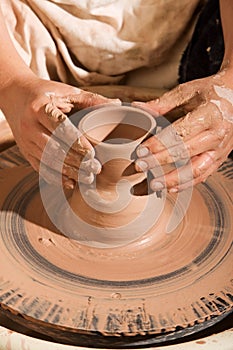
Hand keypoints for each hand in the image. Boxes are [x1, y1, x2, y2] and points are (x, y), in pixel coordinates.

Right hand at [2, 76, 119, 187]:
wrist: (15, 96)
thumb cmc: (47, 94)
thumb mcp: (66, 91)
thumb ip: (91, 99)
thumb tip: (117, 104)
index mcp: (40, 108)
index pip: (59, 127)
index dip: (76, 142)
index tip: (92, 153)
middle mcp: (29, 126)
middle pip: (54, 149)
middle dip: (76, 161)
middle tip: (96, 169)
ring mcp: (25, 142)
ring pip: (48, 161)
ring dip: (69, 172)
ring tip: (88, 178)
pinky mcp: (26, 152)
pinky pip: (40, 168)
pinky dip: (57, 177)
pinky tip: (72, 183)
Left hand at [134, 71, 232, 191]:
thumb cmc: (212, 92)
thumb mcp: (188, 91)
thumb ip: (163, 103)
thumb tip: (138, 107)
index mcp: (209, 114)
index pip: (179, 133)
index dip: (158, 144)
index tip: (141, 151)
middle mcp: (217, 134)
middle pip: (185, 153)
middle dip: (160, 162)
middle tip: (140, 167)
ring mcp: (220, 149)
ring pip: (196, 170)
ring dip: (173, 180)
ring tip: (153, 184)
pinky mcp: (220, 158)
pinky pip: (204, 175)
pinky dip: (187, 183)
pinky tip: (171, 188)